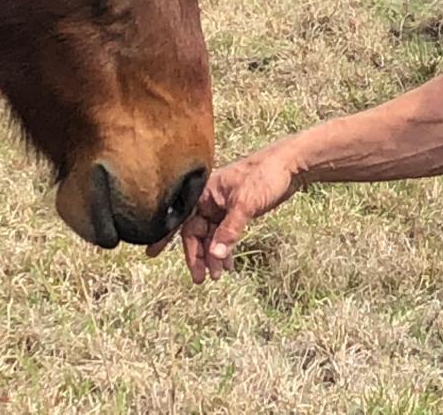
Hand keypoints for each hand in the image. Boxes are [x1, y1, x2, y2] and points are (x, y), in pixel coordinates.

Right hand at [146, 145, 301, 282]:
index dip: (165, 237)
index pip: (182, 218)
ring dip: (212, 255)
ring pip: (210, 235)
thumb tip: (214, 256)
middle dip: (198, 255)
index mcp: (204, 191)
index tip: (152, 254)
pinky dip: (224, 248)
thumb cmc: (264, 176)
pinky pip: (223, 234)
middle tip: (201, 278)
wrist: (290, 165)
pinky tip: (228, 263)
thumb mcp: (245, 204)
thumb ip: (229, 231)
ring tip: (218, 275)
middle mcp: (209, 198)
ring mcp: (222, 205)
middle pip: (196, 231)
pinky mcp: (235, 211)